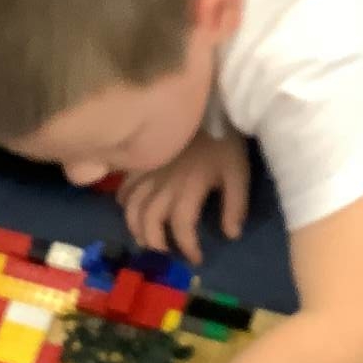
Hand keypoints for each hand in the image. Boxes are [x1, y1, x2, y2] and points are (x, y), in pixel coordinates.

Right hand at [118, 128, 248, 267]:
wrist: (212, 104)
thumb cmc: (227, 139)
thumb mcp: (239, 172)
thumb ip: (235, 205)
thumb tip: (230, 234)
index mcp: (189, 188)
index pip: (181, 227)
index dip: (188, 247)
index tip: (196, 258)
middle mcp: (164, 184)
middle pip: (149, 221)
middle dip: (156, 244)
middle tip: (167, 252)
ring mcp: (149, 172)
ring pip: (131, 207)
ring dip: (136, 228)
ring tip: (147, 239)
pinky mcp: (143, 161)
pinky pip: (124, 185)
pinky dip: (123, 201)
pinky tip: (130, 208)